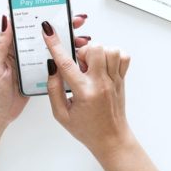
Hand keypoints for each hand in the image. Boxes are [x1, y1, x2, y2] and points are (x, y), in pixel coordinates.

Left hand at [0, 14, 91, 129]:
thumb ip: (0, 45)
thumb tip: (6, 20)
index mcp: (9, 46)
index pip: (27, 25)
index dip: (42, 16)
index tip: (57, 10)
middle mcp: (21, 52)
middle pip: (43, 35)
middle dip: (61, 27)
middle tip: (76, 22)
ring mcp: (30, 64)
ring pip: (51, 49)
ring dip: (66, 43)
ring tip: (81, 40)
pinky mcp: (37, 76)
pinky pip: (53, 64)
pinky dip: (65, 60)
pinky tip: (76, 57)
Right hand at [42, 22, 159, 170]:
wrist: (111, 139)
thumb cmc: (86, 129)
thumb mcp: (61, 115)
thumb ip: (54, 89)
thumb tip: (52, 68)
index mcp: (84, 93)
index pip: (66, 64)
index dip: (55, 45)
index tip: (48, 31)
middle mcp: (101, 83)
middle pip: (94, 49)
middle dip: (82, 52)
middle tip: (79, 66)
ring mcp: (114, 80)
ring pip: (110, 49)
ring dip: (98, 53)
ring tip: (91, 66)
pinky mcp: (122, 79)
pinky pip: (123, 56)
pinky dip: (113, 55)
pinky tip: (103, 66)